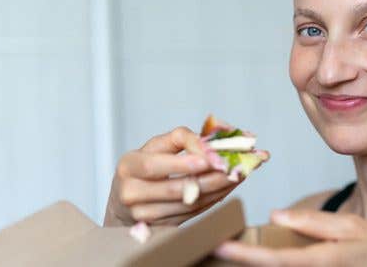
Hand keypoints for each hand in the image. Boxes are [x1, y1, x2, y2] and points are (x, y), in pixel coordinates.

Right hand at [103, 126, 260, 225]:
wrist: (128, 199)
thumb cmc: (147, 166)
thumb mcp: (157, 145)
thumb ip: (181, 139)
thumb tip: (211, 145)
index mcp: (128, 166)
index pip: (152, 165)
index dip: (180, 164)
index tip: (207, 160)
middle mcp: (130, 193)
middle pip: (174, 189)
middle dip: (209, 178)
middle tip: (233, 168)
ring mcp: (143, 215)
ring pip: (187, 204)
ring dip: (217, 189)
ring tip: (238, 175)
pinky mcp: (159, 228)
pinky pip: (192, 214)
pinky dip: (213, 199)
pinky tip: (228, 187)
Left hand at [214, 209, 366, 265]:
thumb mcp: (352, 226)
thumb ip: (313, 223)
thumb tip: (275, 216)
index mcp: (323, 259)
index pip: (277, 259)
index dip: (246, 255)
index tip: (221, 246)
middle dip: (242, 263)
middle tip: (211, 248)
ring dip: (254, 265)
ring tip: (228, 250)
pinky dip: (270, 265)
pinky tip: (255, 258)